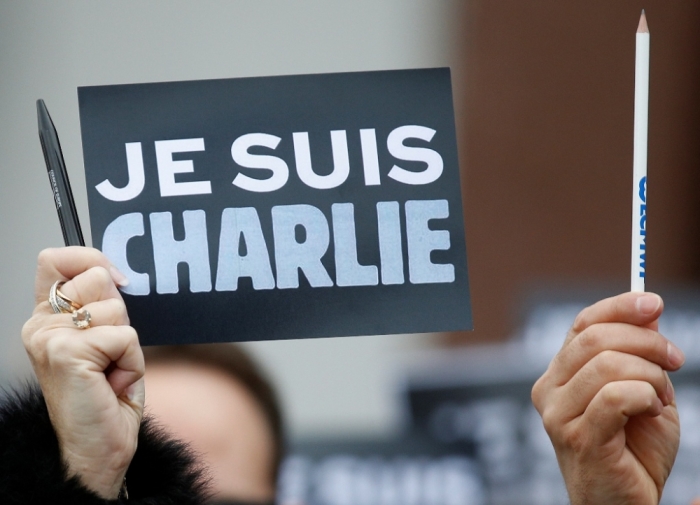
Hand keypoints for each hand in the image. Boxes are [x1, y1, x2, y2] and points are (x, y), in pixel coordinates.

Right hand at [22, 247, 143, 498]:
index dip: (92, 259)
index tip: (117, 280)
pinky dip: (132, 361)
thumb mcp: (105, 341)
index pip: (57, 259)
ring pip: (115, 309)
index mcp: (46, 319)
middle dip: (120, 313)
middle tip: (110, 351)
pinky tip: (115, 383)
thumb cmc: (104, 398)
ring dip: (128, 343)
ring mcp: (49, 339)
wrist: (97, 449)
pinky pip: (125, 337)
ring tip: (111, 371)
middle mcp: (40, 326)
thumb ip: (102, 306)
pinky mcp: (67, 353)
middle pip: (97, 277)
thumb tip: (116, 274)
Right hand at [531, 292, 683, 504]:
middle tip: (677, 360)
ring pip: (607, 365)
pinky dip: (646, 396)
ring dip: (650, 375)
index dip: (618, 307)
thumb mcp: (643, 390)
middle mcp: (549, 390)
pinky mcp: (578, 437)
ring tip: (663, 397)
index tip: (654, 303)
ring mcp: (557, 414)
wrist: (627, 504)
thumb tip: (647, 311)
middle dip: (646, 342)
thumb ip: (639, 353)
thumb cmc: (633, 452)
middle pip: (595, 338)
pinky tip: (653, 410)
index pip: (583, 324)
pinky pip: (617, 397)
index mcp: (560, 374)